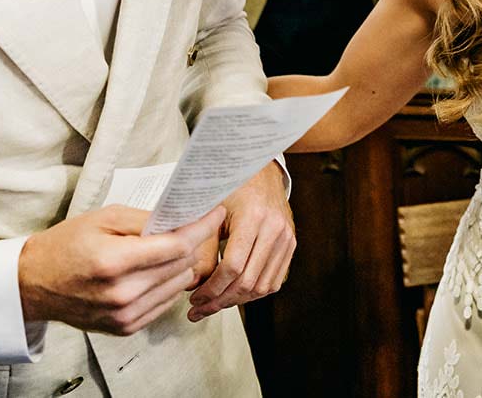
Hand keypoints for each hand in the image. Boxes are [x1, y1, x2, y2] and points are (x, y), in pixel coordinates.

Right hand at [18, 205, 225, 335]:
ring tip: (170, 248)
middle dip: (193, 243)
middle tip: (192, 225)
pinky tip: (155, 270)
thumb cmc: (67, 244)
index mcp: (114, 262)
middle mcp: (122, 293)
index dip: (202, 227)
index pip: (177, 246)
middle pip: (182, 265)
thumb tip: (183, 219)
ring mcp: (125, 315)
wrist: (34, 284)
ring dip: (182, 264)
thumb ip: (146, 220)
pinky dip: (168, 284)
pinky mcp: (126, 327)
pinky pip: (166, 302)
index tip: (215, 213)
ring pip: (179, 285)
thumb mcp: (104, 218)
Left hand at [188, 163, 295, 320]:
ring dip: (236, 301)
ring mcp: (286, 237)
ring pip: (262, 286)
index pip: (233, 266)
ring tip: (214, 305)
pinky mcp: (290, 245)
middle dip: (220, 301)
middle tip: (199, 309)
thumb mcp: (211, 211)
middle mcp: (274, 228)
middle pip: (248, 281)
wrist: (261, 172)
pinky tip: (235, 295)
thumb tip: (190, 284)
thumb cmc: (232, 187)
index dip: (212, 289)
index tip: (195, 298)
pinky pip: (274, 281)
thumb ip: (202, 247)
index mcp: (253, 217)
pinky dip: (254, 293)